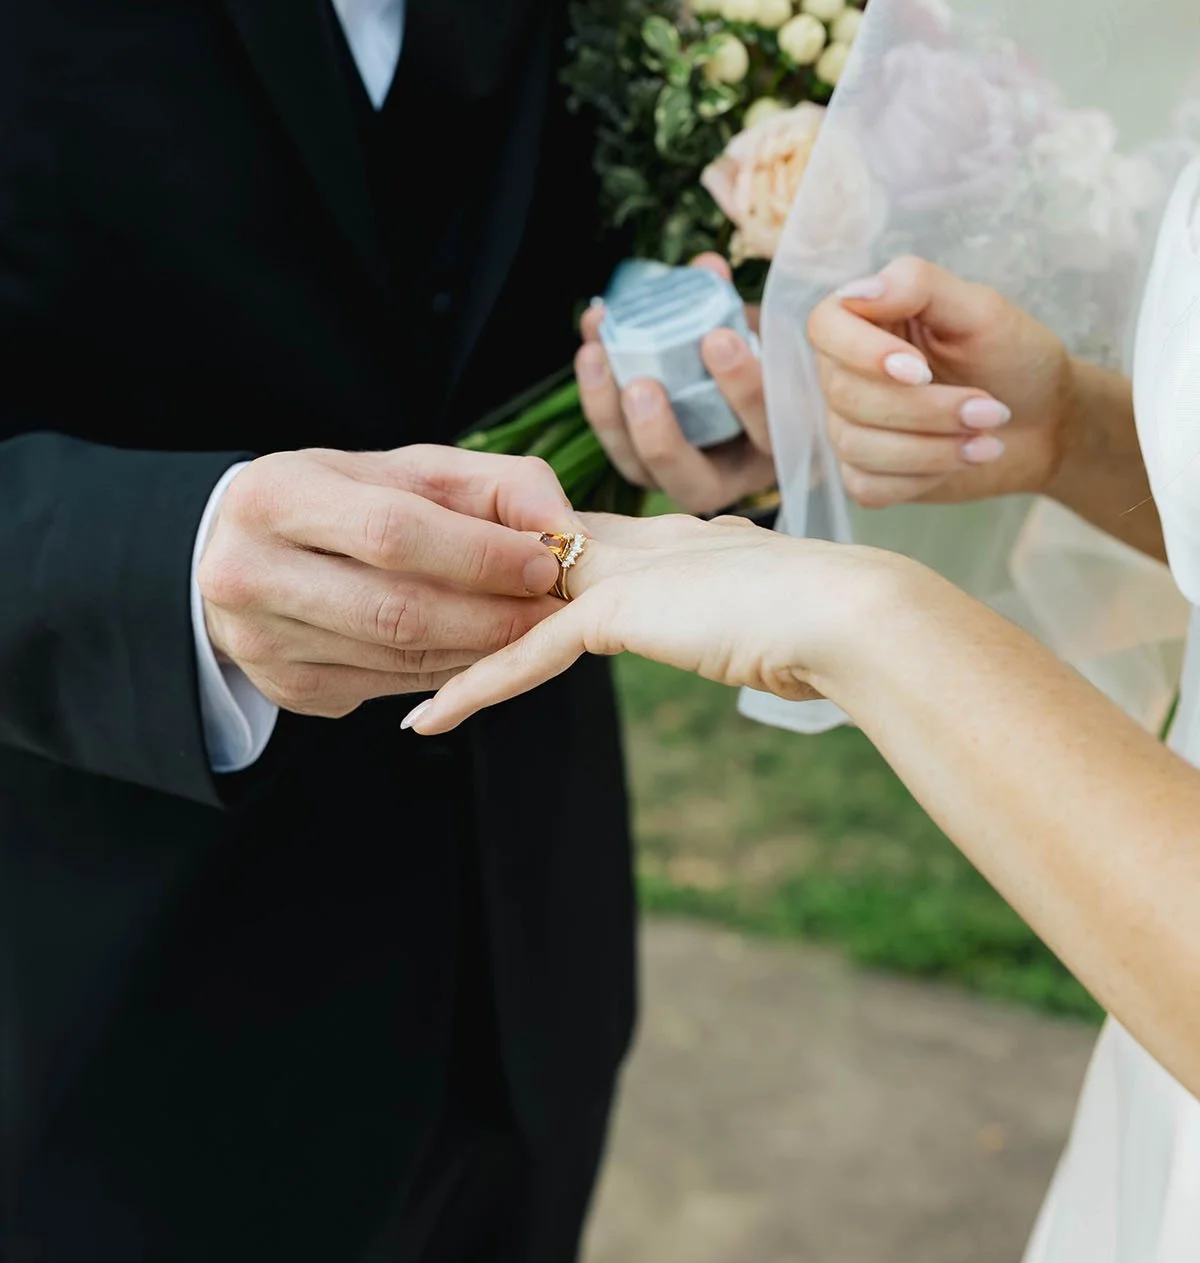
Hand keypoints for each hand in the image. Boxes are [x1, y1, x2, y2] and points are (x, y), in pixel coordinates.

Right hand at [198, 445, 572, 717]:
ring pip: (401, 657)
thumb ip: (496, 486)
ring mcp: (263, 642)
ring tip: (531, 629)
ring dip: (482, 649)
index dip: (478, 554)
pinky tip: (480, 650)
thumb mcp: (408, 471)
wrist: (249, 555)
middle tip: (556, 612)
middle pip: (396, 610)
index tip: (546, 563)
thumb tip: (567, 534)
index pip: (392, 531)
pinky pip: (394, 686)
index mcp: (276, 495)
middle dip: (492, 615)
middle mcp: (250, 573)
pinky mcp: (289, 691)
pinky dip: (451, 672)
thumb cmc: (346, 503)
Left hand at [404, 510, 898, 733]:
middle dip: (468, 582)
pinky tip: (428, 721)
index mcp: (684, 542)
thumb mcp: (778, 621)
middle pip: (532, 557)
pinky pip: (526, 654)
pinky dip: (475, 688)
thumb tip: (771, 649)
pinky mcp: (620, 607)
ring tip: (393, 669)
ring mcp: (629, 570)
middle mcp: (646, 544)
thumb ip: (751, 624)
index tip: (488, 578)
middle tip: (404, 603)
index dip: (532, 560)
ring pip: (516, 603)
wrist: (855, 614)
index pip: (587, 544)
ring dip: (453, 637)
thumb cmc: (839, 625)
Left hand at [576, 255, 775, 513]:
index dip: (743, 389)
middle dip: (661, 436)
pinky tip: (591, 340)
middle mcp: (729, 477)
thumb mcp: (761, 331)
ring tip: (595, 354)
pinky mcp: (640, 462)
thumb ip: (739, 306)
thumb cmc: (761, 353)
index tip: (718, 338)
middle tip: (640, 386)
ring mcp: (678, 477)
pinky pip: (614, 439)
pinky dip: (596, 391)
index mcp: (778, 447)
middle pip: (693, 483)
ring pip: (639, 468)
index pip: (766, 430)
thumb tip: (706, 268)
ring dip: (609, 414)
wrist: (738, 374)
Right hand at [808, 257, 1073, 508]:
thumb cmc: (1013, 357)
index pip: (825, 327)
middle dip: (925, 410)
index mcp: (869, 319)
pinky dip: (922, 478)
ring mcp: (852, 424)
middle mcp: (849, 370)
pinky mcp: (867, 472)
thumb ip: (919, 285)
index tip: (920, 370)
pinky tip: (960, 460)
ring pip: (855, 444)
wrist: (1045, 422)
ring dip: (932, 447)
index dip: (862, 352)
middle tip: (990, 409)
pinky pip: (866, 485)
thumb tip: (857, 291)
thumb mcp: (981, 310)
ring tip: (987, 438)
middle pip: (845, 394)